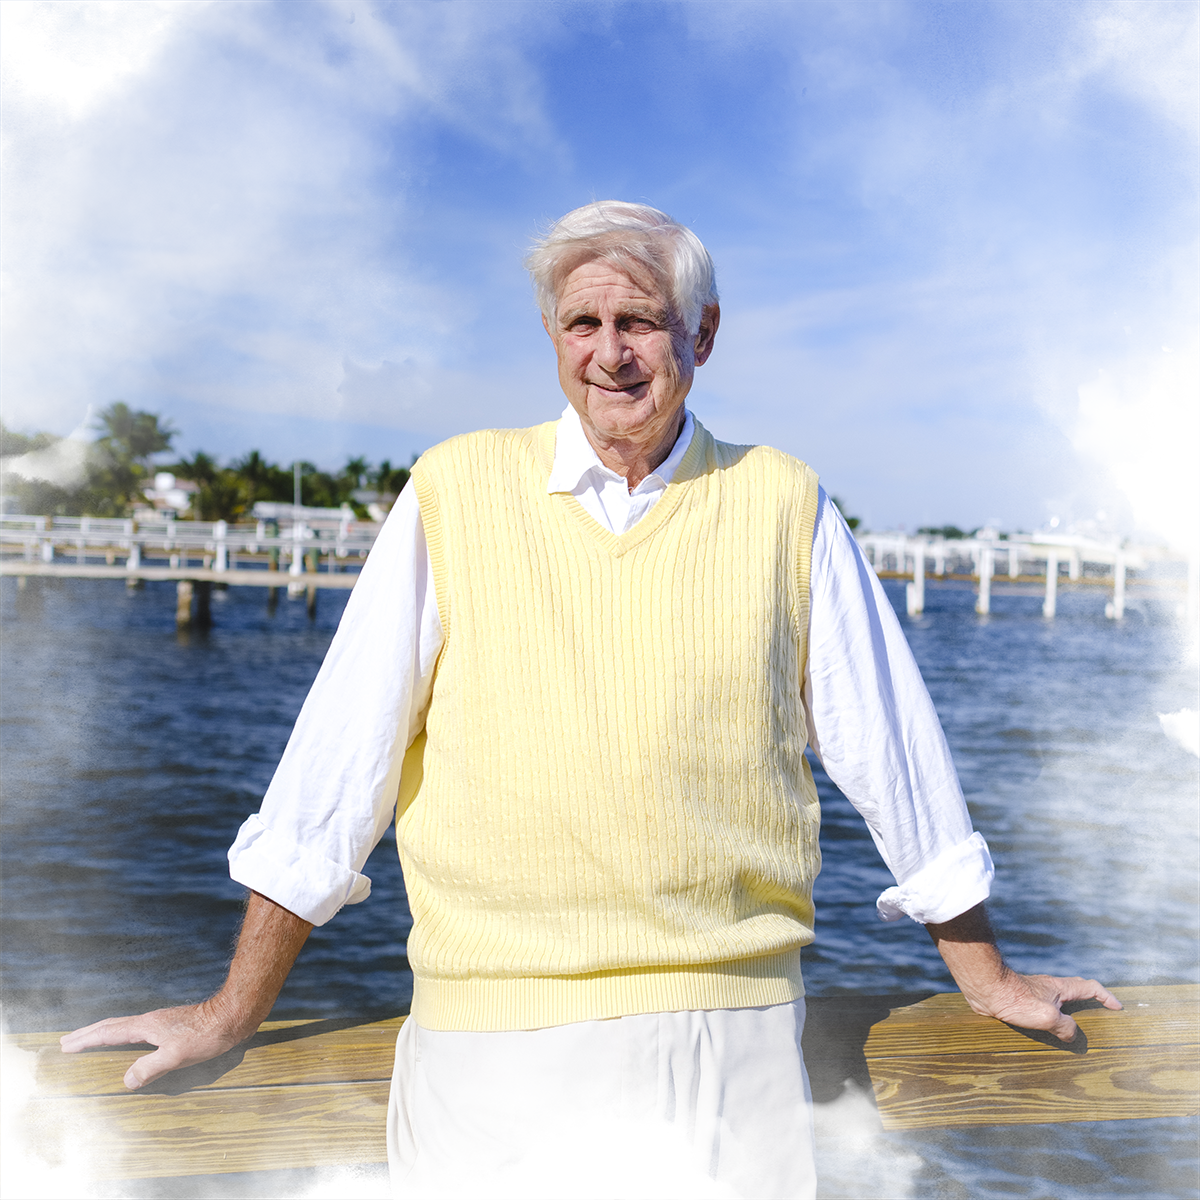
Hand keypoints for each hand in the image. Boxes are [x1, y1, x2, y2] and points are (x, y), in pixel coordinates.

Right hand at [59, 892, 312, 1089]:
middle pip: (113, 1025)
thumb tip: (125, 1080)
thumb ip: (150, 1068)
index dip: (86, 1040)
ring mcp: (162, 1021)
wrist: (234, 1015)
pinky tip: (133, 1042)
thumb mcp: (178, 1055)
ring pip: (126, 1026)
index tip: (64, 1045)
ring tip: (94, 1040)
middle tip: (67, 1041)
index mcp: (146, 1026)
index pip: (108, 1032)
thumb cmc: (208, 1036)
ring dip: (106, 1033)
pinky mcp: (174, 1025)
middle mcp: (151, 1020)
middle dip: (89, 1034)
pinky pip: (139, 1030)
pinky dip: (125, 1035)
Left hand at [959, 969, 1121, 1042]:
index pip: (1091, 988)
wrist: (985, 989)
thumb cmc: (1015, 999)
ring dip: (1070, 1010)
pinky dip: (1053, 1016)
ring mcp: (1035, 993)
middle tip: (1100, 1016)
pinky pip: (1044, 1007)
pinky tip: (1048, 1030)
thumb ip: (1066, 1027)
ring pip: (1059, 999)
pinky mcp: (1021, 1000)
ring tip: (1075, 1029)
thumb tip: (1072, 1036)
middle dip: (1091, 1001)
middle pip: (1077, 991)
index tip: (1118, 1008)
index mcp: (1061, 988)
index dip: (1106, 997)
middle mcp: (1050, 988)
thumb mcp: (1048, 1016)